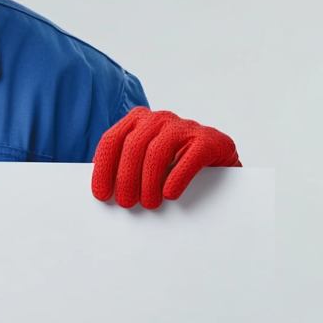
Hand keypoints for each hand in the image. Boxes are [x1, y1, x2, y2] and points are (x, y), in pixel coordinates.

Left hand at [91, 107, 240, 208]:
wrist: (220, 164)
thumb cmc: (175, 165)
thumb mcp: (146, 161)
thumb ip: (125, 166)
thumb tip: (102, 190)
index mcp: (138, 120)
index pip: (112, 140)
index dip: (104, 169)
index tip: (102, 195)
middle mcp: (160, 118)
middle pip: (133, 146)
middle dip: (126, 178)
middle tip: (126, 203)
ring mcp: (186, 126)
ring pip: (157, 151)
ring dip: (149, 181)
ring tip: (149, 204)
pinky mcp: (210, 140)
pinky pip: (190, 157)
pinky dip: (177, 177)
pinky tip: (170, 194)